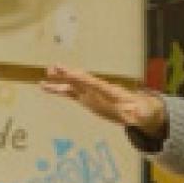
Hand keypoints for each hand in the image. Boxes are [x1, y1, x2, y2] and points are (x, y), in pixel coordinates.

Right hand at [41, 65, 166, 134]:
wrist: (139, 110)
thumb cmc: (141, 111)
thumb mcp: (141, 114)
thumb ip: (137, 114)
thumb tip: (135, 114)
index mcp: (110, 91)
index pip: (95, 83)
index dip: (83, 78)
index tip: (71, 72)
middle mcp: (98, 89)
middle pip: (81, 81)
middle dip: (68, 75)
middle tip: (53, 68)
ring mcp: (91, 93)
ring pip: (72, 86)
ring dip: (58, 83)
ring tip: (42, 81)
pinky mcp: (87, 99)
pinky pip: (70, 94)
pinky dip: (59, 90)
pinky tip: (46, 88)